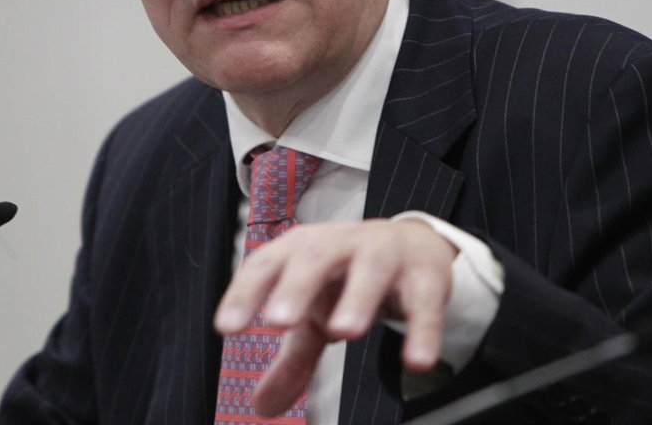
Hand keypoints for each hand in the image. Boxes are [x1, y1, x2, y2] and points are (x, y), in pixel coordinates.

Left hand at [213, 218, 457, 415]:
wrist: (410, 245)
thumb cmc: (345, 279)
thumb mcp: (315, 316)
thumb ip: (291, 359)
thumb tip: (260, 408)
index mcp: (300, 250)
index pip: (265, 264)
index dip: (244, 292)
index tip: (226, 327)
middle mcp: (338, 244)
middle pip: (313, 258)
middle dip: (295, 287)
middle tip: (279, 322)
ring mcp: (383, 254)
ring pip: (369, 270)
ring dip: (356, 298)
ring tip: (342, 332)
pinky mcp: (425, 274)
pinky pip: (424, 301)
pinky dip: (422, 329)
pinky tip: (416, 361)